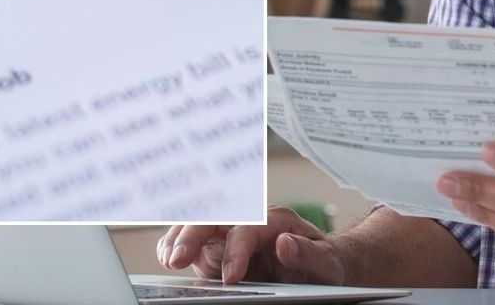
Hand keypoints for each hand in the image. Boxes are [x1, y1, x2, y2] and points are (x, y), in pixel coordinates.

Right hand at [157, 206, 345, 285]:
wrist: (320, 263)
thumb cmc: (325, 262)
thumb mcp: (327, 263)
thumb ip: (309, 254)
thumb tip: (285, 244)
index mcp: (276, 219)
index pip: (248, 229)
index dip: (236, 251)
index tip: (230, 278)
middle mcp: (250, 219)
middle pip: (215, 217)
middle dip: (193, 235)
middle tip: (177, 261)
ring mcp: (231, 230)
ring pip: (198, 224)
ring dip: (179, 238)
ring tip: (169, 260)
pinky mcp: (219, 245)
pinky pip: (192, 238)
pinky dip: (176, 243)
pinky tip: (167, 256)